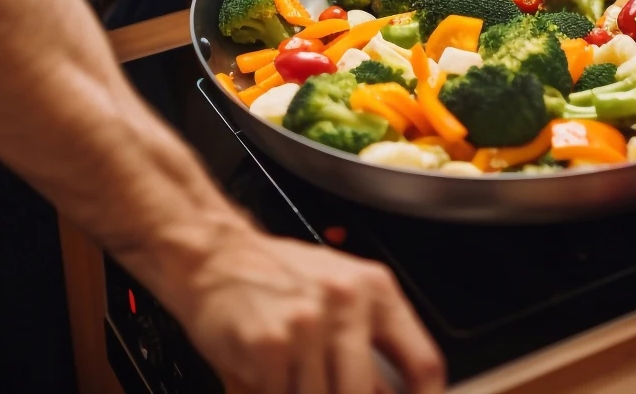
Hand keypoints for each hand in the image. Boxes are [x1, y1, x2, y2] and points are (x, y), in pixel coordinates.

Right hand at [175, 227, 444, 393]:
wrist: (212, 255)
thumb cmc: (275, 275)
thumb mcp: (338, 292)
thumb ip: (368, 339)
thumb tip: (390, 391)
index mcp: (375, 290)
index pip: (422, 363)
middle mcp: (348, 302)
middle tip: (318, 384)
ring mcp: (309, 324)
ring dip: (299, 390)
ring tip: (287, 375)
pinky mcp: (270, 344)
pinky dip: (269, 390)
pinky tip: (262, 374)